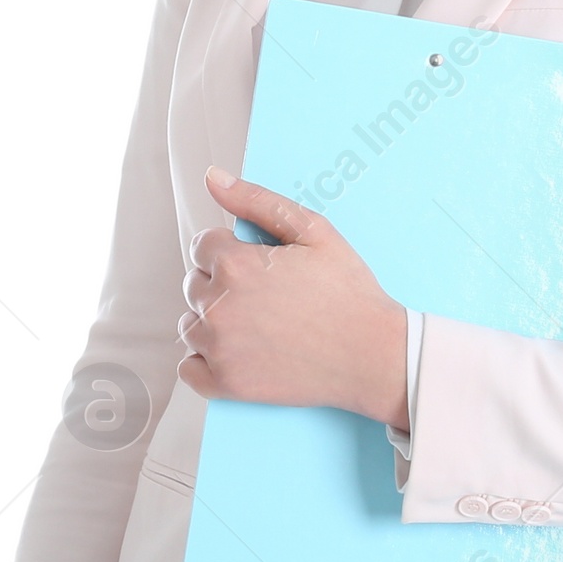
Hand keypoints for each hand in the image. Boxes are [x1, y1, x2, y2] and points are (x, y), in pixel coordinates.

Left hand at [178, 167, 408, 427]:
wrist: (374, 355)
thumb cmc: (349, 291)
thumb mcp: (313, 231)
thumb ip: (257, 201)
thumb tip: (213, 178)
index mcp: (235, 264)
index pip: (202, 246)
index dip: (230, 251)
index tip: (259, 265)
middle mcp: (219, 306)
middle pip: (193, 284)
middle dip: (220, 283)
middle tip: (264, 295)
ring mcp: (220, 348)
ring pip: (190, 325)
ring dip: (211, 321)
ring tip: (255, 324)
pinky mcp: (227, 384)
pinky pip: (188, 368)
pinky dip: (204, 360)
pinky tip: (237, 351)